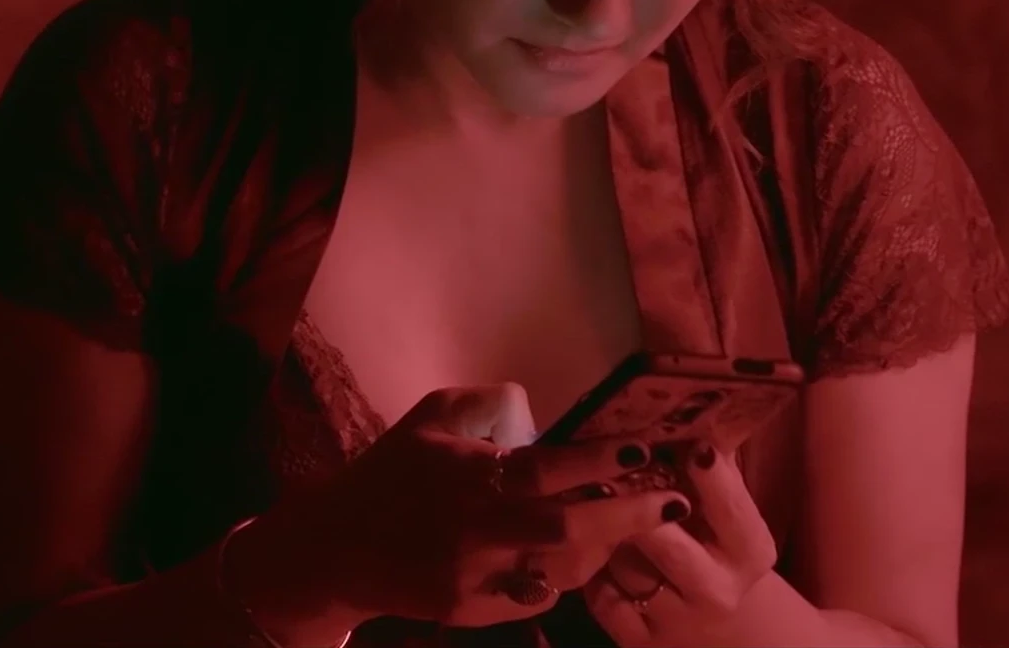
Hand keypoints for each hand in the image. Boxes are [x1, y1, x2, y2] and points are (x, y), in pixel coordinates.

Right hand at [235, 383, 686, 635]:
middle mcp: (477, 527)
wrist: (337, 548)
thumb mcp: (427, 420)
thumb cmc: (389, 474)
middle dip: (629, 514)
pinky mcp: (471, 609)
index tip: (643, 449)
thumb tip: (529, 399)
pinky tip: (585, 554)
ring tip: (635, 524)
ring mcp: (476, 574)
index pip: (547, 466)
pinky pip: (537, 596)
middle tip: (671, 501)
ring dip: (605, 546)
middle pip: (568, 525)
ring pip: (562, 567)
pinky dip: (566, 575)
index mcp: (470, 473)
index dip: (600, 458)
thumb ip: (480, 402)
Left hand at [582, 443, 779, 646]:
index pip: (730, 509)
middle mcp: (717, 591)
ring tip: (588, 497)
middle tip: (611, 466)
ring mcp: (676, 622)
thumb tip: (690, 414)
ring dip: (604, 529)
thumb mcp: (734, 518)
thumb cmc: (722, 551)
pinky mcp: (638, 642)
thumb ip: (717, 475)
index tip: (691, 442)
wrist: (723, 628)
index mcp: (751, 552)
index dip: (710, 476)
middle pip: (663, 540)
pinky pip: (600, 595)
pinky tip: (589, 545)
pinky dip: (591, 568)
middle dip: (634, 503)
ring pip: (623, 564)